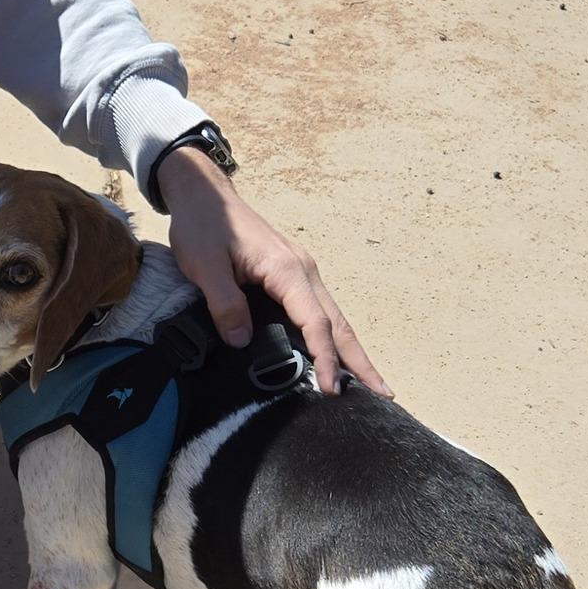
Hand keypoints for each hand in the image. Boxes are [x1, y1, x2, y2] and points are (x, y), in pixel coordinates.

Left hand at [157, 148, 387, 395]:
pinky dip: (332, 335)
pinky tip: (334, 355)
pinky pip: (318, 310)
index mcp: (287, 270)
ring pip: (332, 317)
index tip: (331, 389)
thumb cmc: (203, 227)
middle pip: (338, 322)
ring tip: (368, 382)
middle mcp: (303, 270)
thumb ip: (225, 304)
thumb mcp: (204, 266)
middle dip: (360, 360)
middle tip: (384, 393)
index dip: (325, 358)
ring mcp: (301, 271)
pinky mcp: (291, 274)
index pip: (315, 323)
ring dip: (351, 350)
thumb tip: (243, 341)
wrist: (205, 195)